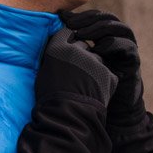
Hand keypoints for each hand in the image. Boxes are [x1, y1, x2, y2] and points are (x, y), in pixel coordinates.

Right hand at [16, 28, 118, 152]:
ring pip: (97, 58)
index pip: (66, 32)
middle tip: (75, 74)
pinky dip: (102, 82)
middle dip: (81, 55)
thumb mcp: (44, 73)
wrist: (66, 119)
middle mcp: (77, 50)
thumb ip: (54, 56)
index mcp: (58, 48)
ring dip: (93, 68)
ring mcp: (95, 61)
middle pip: (83, 45)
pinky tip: (93, 93)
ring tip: (84, 87)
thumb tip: (59, 48)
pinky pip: (106, 73)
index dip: (68, 41)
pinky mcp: (108, 74)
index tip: (67, 50)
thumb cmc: (49, 99)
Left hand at [58, 9, 141, 123]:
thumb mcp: (78, 61)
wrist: (109, 105)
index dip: (80, 15)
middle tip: (71, 25)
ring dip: (99, 29)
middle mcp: (118, 38)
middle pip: (107, 18)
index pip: (94, 17)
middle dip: (88, 19)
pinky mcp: (133, 60)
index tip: (62, 18)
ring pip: (119, 28)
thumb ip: (70, 46)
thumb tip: (50, 34)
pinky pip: (127, 46)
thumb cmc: (90, 82)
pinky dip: (113, 45)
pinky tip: (97, 49)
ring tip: (81, 35)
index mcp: (105, 35)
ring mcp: (128, 48)